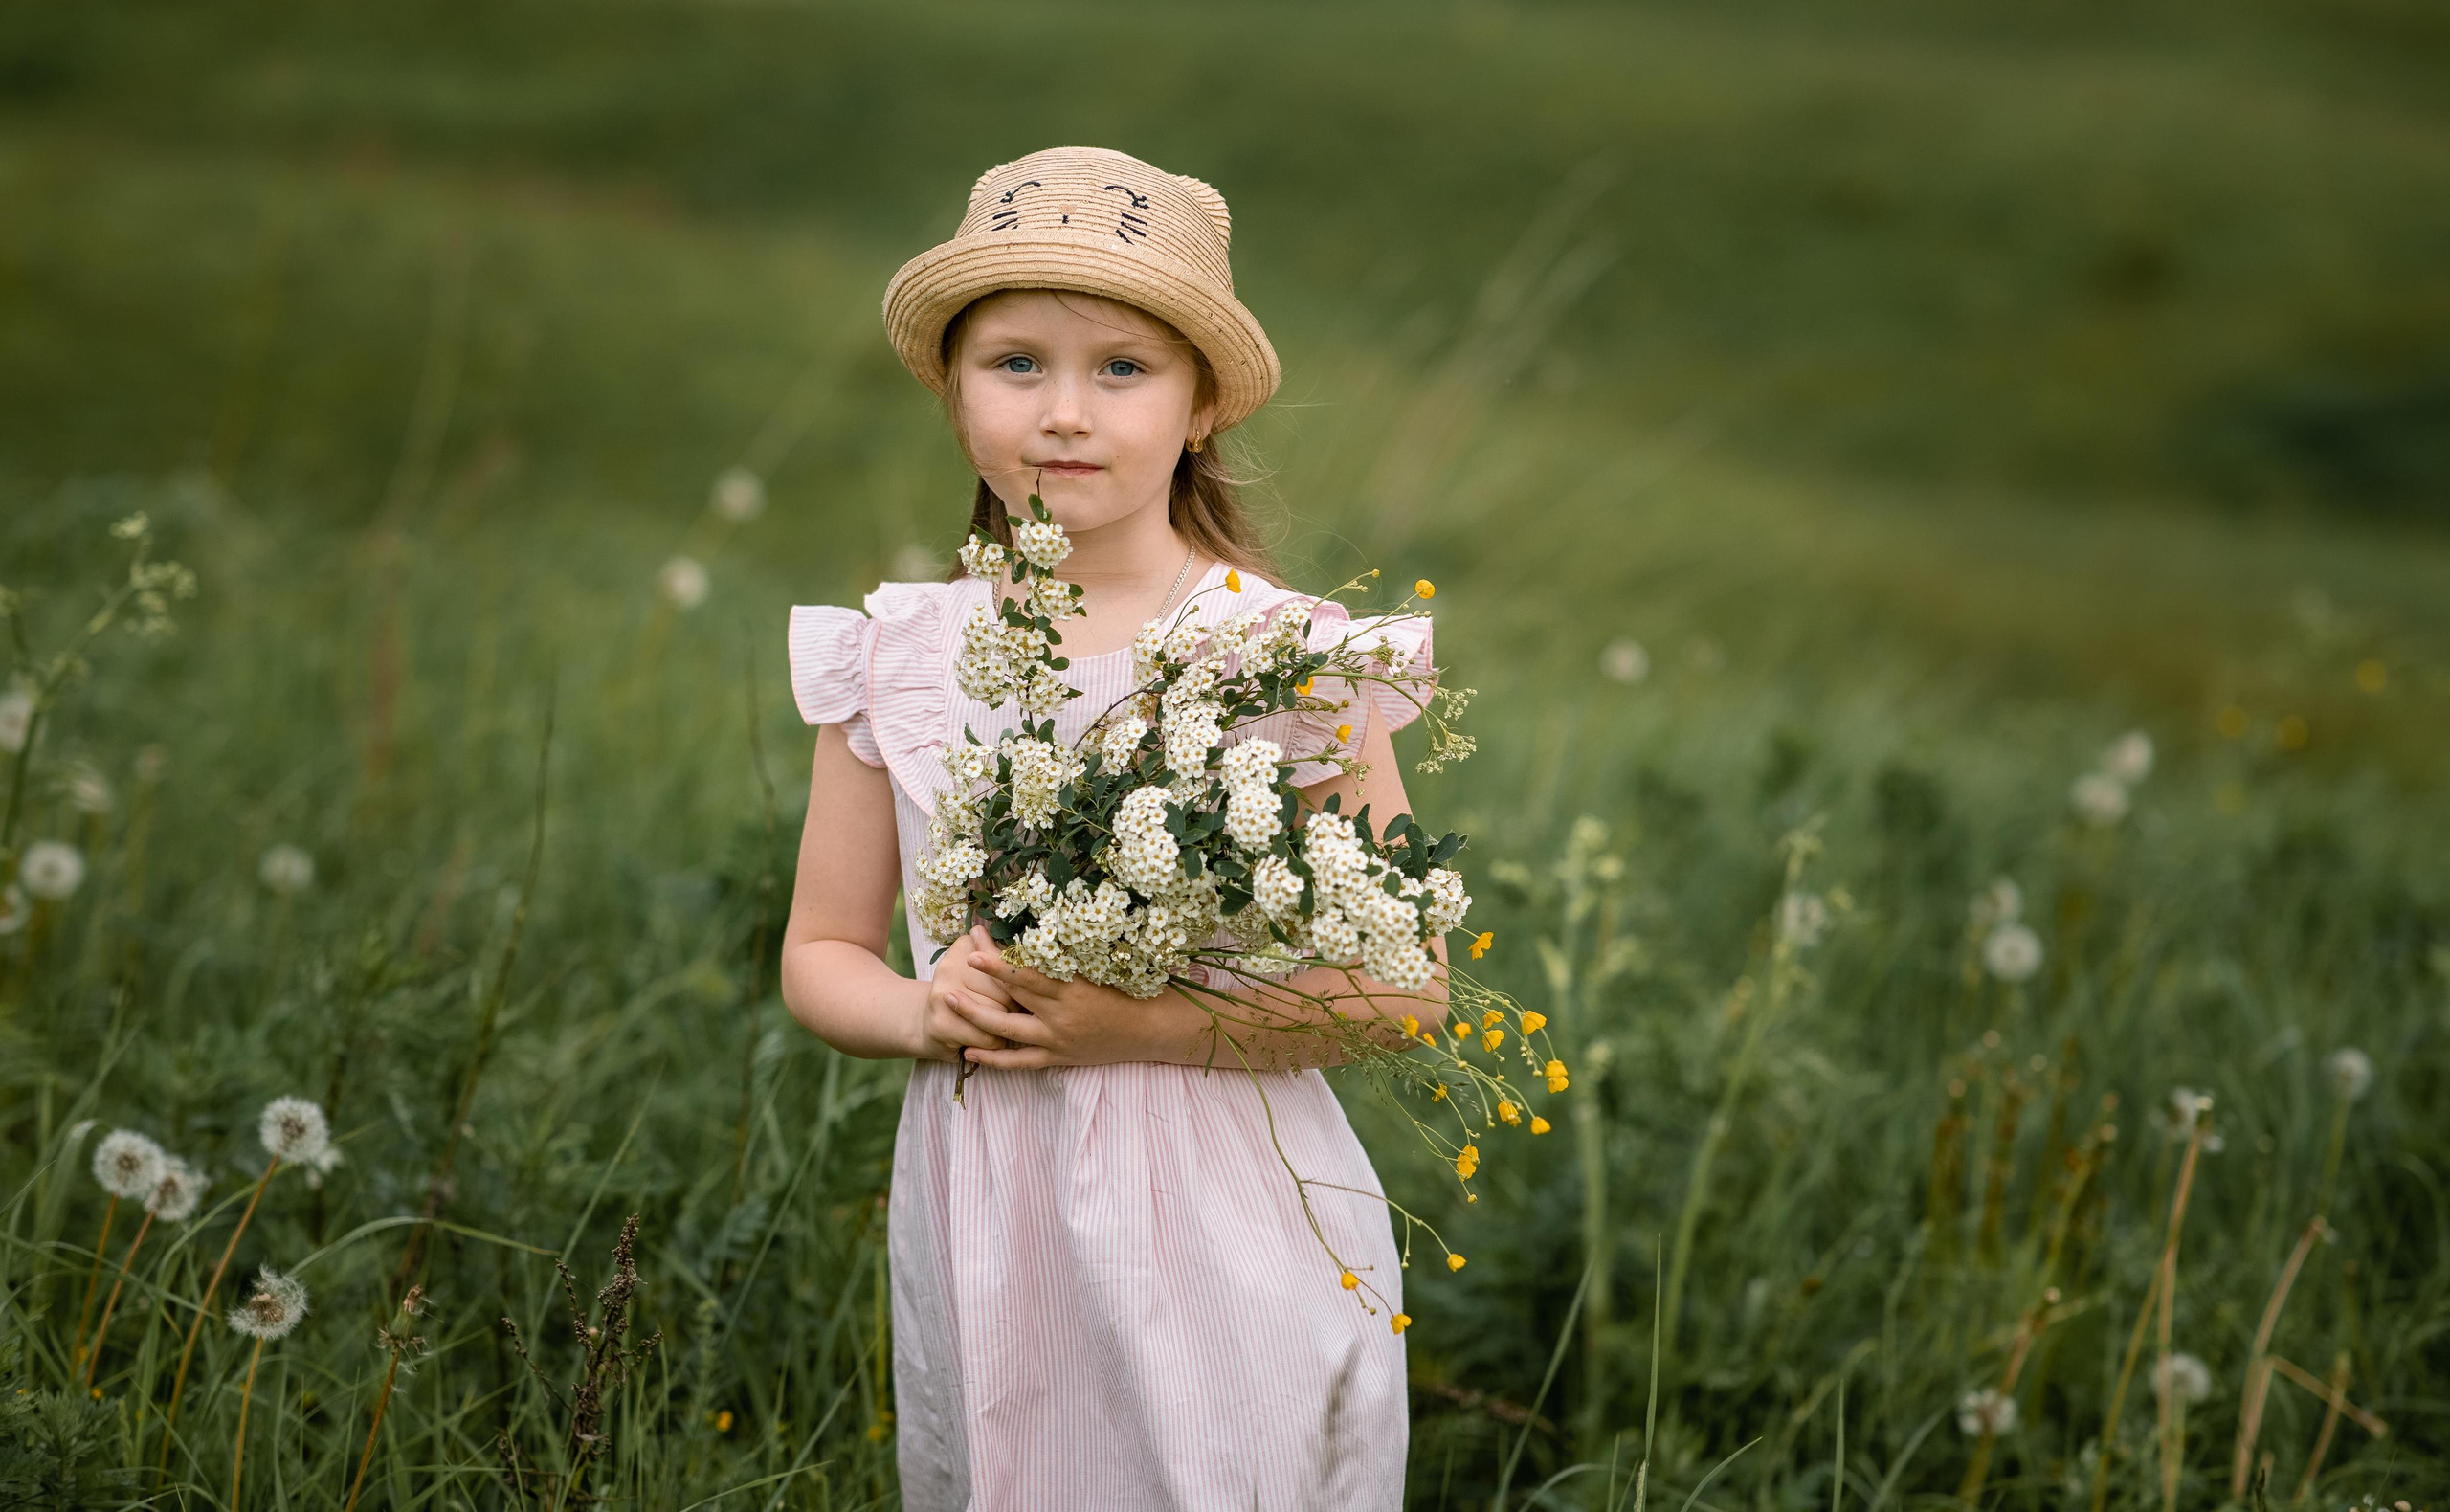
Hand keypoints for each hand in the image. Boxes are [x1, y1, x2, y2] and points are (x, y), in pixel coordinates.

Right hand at [916, 924, 1023, 1062]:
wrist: (927, 1026)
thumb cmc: (970, 998)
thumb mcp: (985, 975)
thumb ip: (1009, 963)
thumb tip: (1035, 959)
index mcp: (965, 946)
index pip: (1011, 965)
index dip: (1018, 983)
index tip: (1008, 987)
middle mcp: (950, 965)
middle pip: (1007, 991)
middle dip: (1014, 1007)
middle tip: (1002, 1010)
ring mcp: (943, 994)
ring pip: (1000, 1016)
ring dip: (1006, 1028)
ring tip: (994, 1026)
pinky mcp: (942, 1023)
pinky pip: (989, 1037)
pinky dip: (994, 1044)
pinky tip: (984, 1039)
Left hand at [951, 947, 1200, 1069]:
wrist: (1152, 1029)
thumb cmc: (1130, 990)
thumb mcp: (1099, 968)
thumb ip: (1066, 959)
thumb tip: (1033, 934)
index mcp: (1072, 989)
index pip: (1027, 973)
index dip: (998, 960)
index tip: (974, 943)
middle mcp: (1060, 1017)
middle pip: (1009, 998)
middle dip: (979, 984)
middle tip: (950, 972)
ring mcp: (1057, 1040)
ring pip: (1007, 1030)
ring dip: (975, 1017)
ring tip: (949, 1002)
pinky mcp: (1059, 1058)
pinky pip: (1020, 1062)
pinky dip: (994, 1058)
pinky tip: (969, 1051)